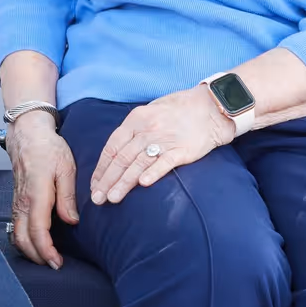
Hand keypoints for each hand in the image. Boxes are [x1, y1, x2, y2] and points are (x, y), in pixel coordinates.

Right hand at [6, 114, 77, 268]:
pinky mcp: (16, 200)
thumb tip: (71, 220)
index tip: (57, 263)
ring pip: (17, 235)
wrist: (28, 133)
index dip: (47, 251)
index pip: (38, 231)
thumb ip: (67, 196)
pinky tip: (36, 243)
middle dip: (38, 257)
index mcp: (36, 194)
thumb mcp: (66, 167)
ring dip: (30, 251)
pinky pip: (16, 226)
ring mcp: (17, 202)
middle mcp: (23, 201)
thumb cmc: (48, 147)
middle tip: (55, 265)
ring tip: (47, 258)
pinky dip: (24, 240)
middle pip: (23, 239)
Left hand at [90, 85, 234, 205]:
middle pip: (122, 158)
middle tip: (97, 198)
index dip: (102, 167)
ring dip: (123, 183)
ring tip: (112, 198)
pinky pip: (164, 162)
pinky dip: (152, 173)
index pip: (112, 147)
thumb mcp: (150, 111)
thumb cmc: (178, 110)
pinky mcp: (182, 150)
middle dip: (107, 180)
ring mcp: (165, 139)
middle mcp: (147, 129)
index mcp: (136, 119)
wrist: (211, 108)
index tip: (94, 184)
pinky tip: (143, 185)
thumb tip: (117, 151)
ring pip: (138, 163)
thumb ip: (134, 129)